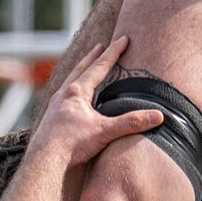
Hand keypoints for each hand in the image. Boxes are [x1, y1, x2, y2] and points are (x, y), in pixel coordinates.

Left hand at [31, 34, 162, 167]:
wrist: (43, 162)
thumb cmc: (71, 145)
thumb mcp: (105, 132)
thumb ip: (131, 123)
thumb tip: (158, 116)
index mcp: (77, 92)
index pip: (100, 67)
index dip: (114, 52)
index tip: (123, 39)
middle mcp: (64, 94)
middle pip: (81, 69)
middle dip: (93, 57)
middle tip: (100, 45)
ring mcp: (55, 106)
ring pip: (70, 82)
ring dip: (80, 72)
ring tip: (85, 68)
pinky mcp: (51, 118)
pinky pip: (63, 97)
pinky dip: (71, 90)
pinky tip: (72, 98)